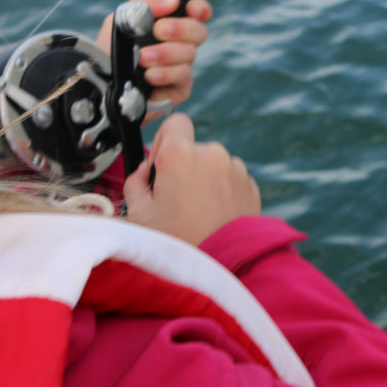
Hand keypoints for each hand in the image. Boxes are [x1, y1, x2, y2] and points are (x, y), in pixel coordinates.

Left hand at [97, 0, 212, 123]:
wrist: (98, 82)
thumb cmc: (108, 50)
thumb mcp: (119, 20)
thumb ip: (144, 4)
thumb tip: (173, 2)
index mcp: (170, 26)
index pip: (198, 15)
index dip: (200, 9)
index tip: (190, 8)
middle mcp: (179, 46)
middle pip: (200, 33)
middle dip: (181, 29)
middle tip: (158, 31)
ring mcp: (181, 68)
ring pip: (190, 56)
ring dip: (165, 54)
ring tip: (143, 59)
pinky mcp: (178, 90)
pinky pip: (183, 79)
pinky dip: (166, 75)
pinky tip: (149, 76)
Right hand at [123, 113, 260, 246]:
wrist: (223, 264)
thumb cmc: (178, 241)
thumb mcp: (139, 212)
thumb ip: (135, 181)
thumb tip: (145, 171)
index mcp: (180, 154)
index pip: (175, 122)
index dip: (164, 141)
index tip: (161, 165)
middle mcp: (212, 154)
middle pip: (193, 149)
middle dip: (184, 168)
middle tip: (176, 201)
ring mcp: (235, 169)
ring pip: (213, 166)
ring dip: (205, 181)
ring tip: (198, 214)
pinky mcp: (251, 185)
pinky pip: (231, 181)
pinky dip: (223, 193)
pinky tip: (215, 217)